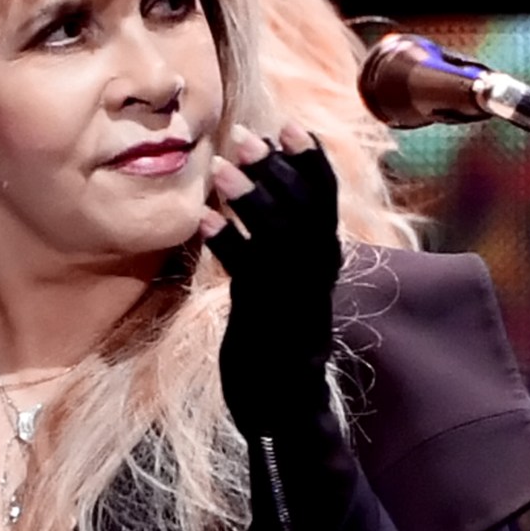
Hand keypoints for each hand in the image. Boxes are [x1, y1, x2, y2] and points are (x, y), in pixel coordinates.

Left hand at [205, 123, 341, 429]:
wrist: (282, 406)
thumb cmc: (277, 335)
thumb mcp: (286, 281)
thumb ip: (282, 240)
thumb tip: (267, 188)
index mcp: (323, 260)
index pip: (325, 200)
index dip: (311, 161)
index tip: (290, 125)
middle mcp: (315, 274)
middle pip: (303, 211)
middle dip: (276, 170)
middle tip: (245, 135)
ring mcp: (292, 297)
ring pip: (278, 239)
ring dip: (250, 200)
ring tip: (220, 168)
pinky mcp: (265, 321)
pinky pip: (248, 277)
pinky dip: (228, 245)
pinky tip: (204, 220)